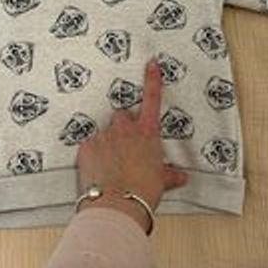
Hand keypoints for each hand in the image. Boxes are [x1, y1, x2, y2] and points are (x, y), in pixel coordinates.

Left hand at [75, 57, 187, 231]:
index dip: (152, 79)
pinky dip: (91, 154)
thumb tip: (181, 176)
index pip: (152, 99)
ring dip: (106, 142)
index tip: (151, 63)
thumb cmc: (143, 191)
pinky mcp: (86, 146)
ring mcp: (104, 136)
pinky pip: (89, 145)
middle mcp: (125, 129)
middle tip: (123, 145)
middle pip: (122, 115)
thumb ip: (170, 174)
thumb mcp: (162, 181)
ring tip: (108, 163)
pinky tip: (96, 169)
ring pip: (104, 131)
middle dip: (122, 125)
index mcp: (147, 133)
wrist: (117, 204)